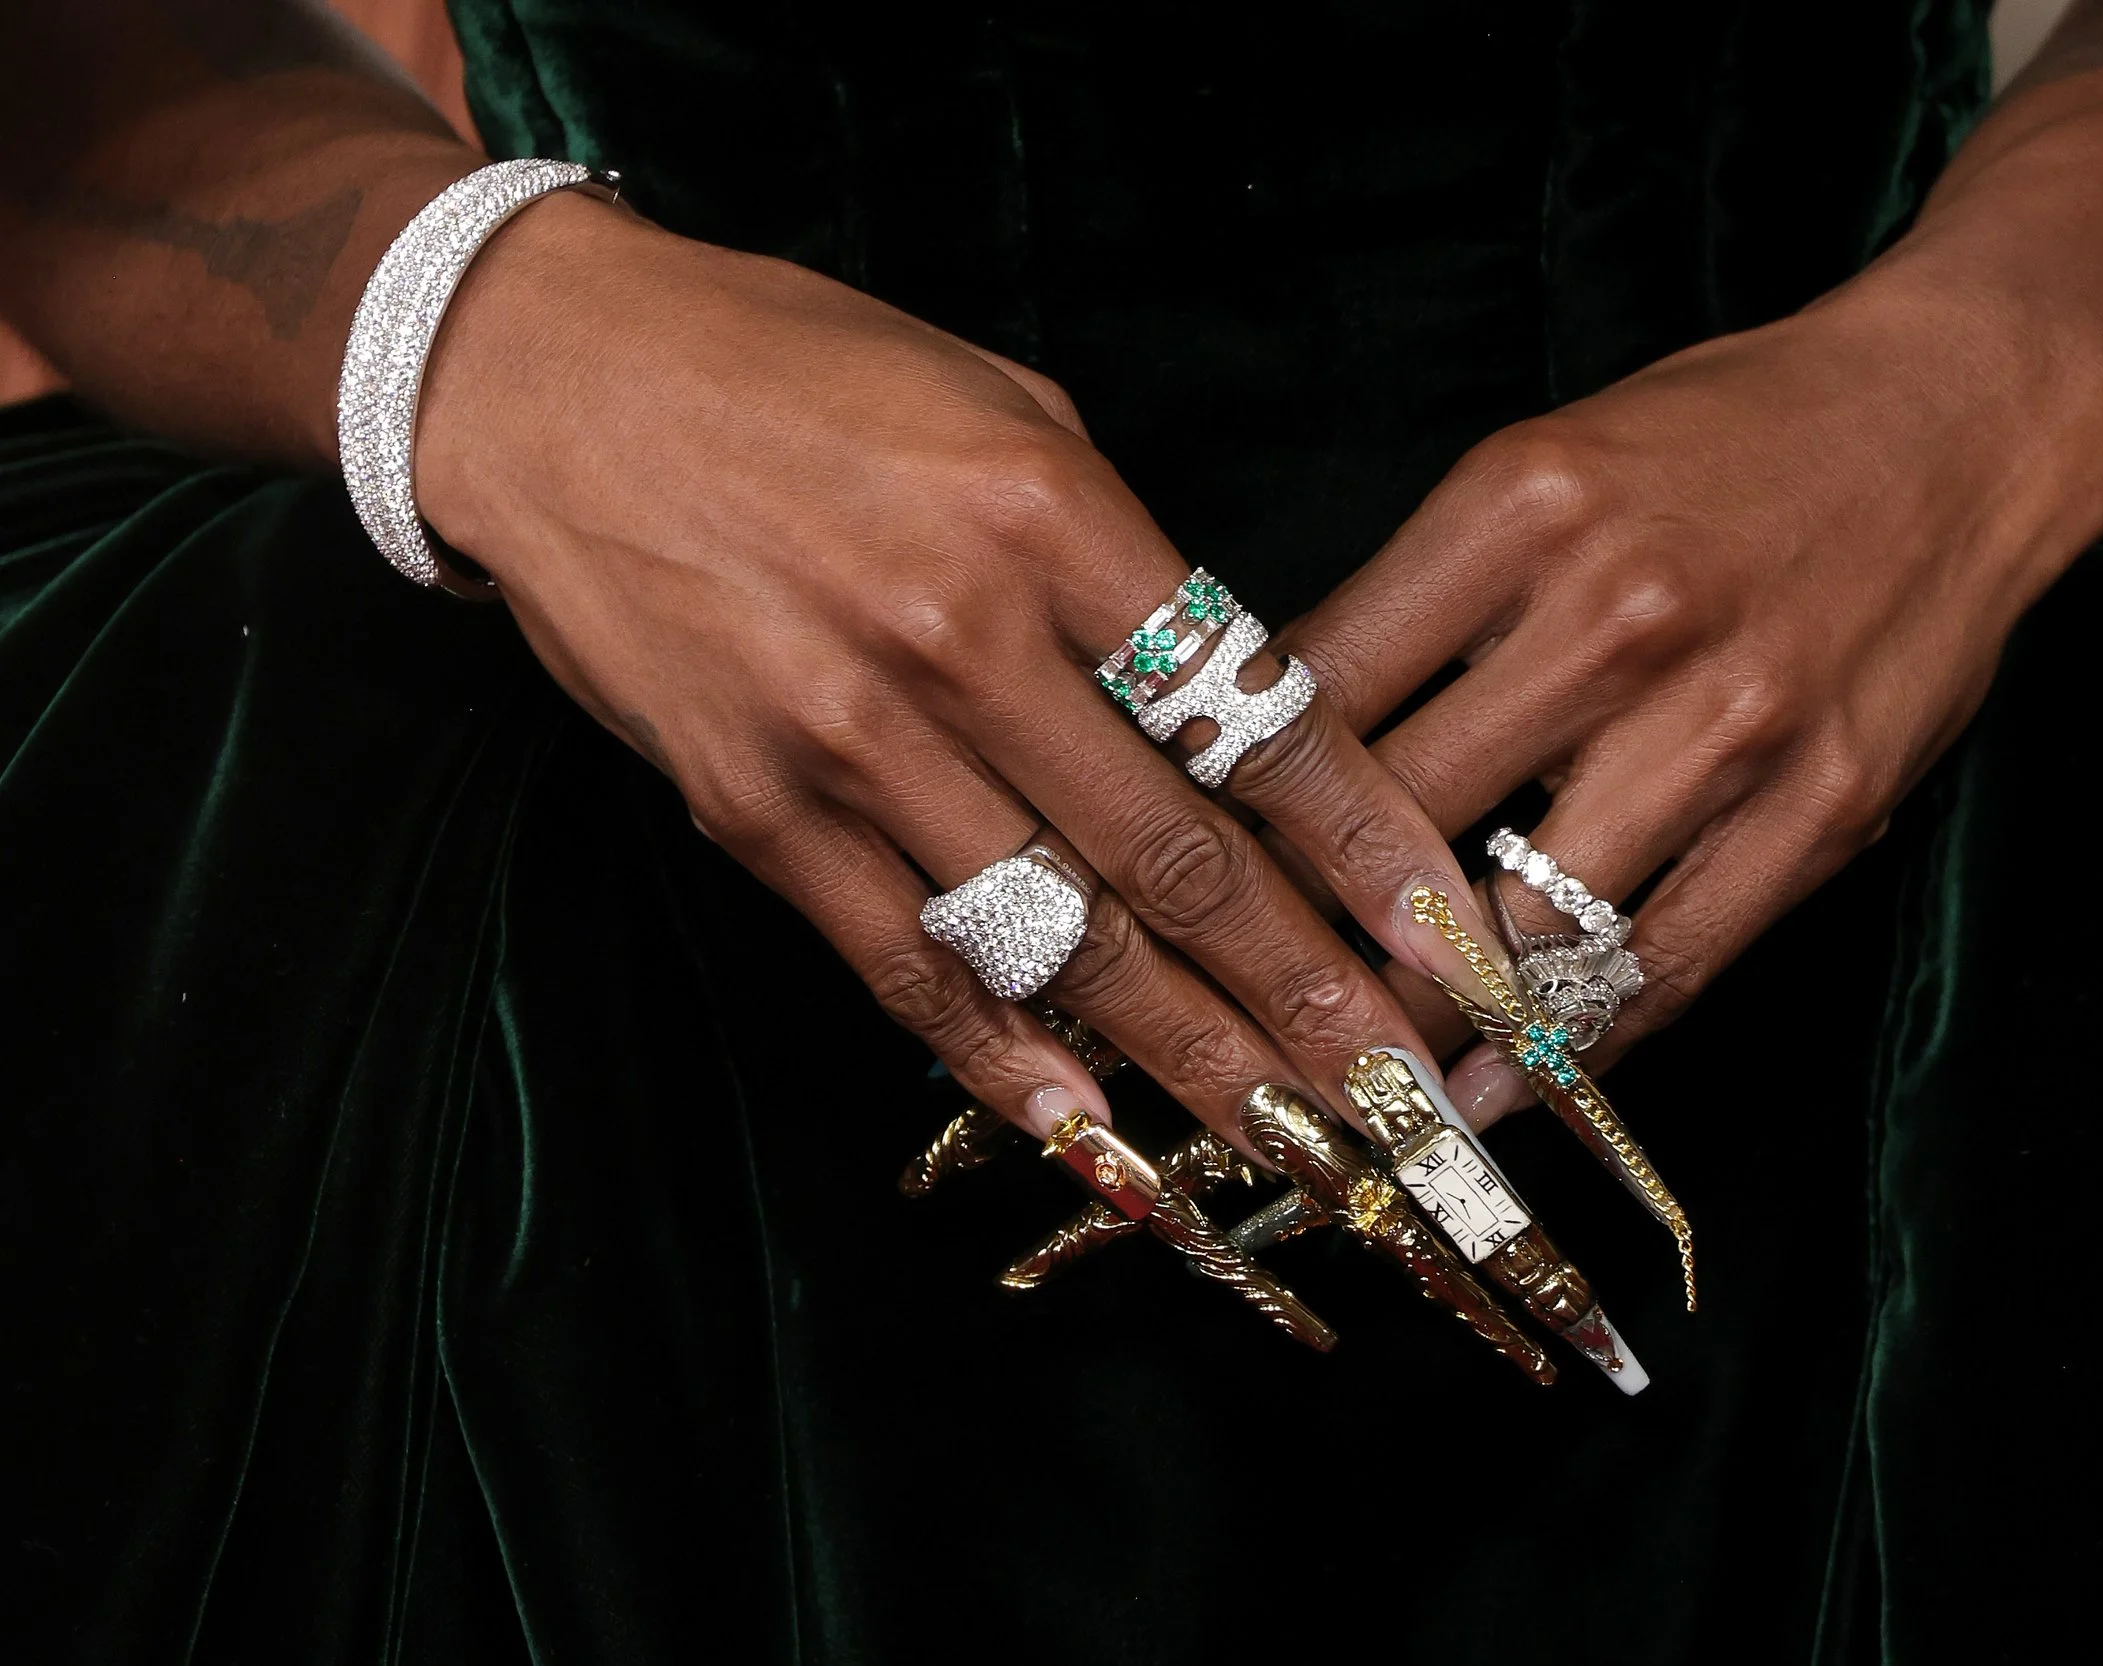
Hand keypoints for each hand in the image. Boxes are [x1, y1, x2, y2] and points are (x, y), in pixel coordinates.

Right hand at [410, 193, 1513, 1160]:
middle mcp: (960, 640)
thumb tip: (1225, 714)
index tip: (1446, 936)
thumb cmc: (797, 373)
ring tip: (1293, 1148)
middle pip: (1175, 858)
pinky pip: (903, 961)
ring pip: (1055, 935)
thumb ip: (1121, 567)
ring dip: (1186, 1058)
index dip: (1369, 845)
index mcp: (1052, 517)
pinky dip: (1001, 1054)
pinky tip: (1088, 1129)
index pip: (1256, 716)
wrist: (552, 381)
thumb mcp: (1004, 409)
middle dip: (1307, 996)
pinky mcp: (757, 810)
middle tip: (1406, 1096)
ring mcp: (850, 739)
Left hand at [1286, 271, 2102, 1118]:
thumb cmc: (1731, 441)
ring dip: (1421, 1019)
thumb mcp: (1545, 466)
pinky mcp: (1819, 811)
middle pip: (1403, 822)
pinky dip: (1562, 1055)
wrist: (1958, 418)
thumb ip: (1424, 601)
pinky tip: (1486, 1099)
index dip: (1232, 804)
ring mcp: (1727, 725)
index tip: (1185, 876)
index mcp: (1521, 509)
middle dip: (1302, 931)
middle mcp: (1618, 616)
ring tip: (1341, 1081)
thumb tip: (1286, 750)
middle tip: (1232, 1002)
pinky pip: (1662, 967)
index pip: (1322, 689)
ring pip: (1524, 924)